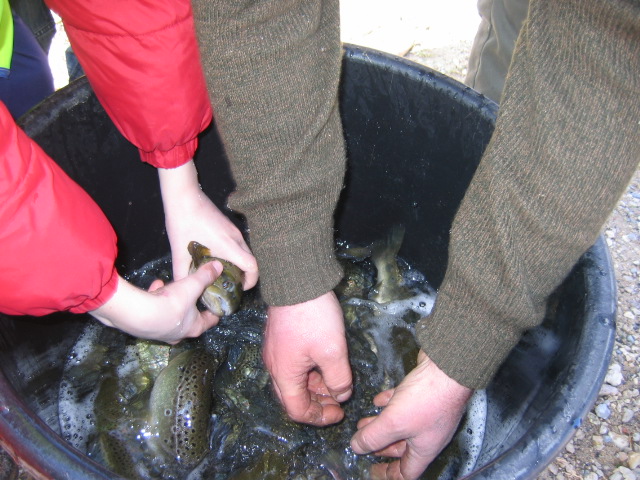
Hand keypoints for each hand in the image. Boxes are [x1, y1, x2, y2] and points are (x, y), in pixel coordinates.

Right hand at [89, 261, 222, 342]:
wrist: (139, 314)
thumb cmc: (172, 303)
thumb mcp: (192, 285)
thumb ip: (205, 276)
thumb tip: (219, 266)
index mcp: (194, 327)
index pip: (210, 321)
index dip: (214, 311)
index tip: (216, 302)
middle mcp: (178, 335)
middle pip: (189, 319)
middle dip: (190, 305)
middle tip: (191, 293)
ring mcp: (160, 333)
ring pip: (170, 316)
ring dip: (170, 301)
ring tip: (169, 286)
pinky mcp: (145, 329)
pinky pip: (154, 312)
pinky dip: (156, 299)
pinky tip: (155, 286)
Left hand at [157, 160, 258, 288]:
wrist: (183, 197)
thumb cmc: (182, 223)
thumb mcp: (179, 252)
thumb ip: (182, 274)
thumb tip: (184, 290)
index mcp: (227, 245)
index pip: (252, 265)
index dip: (251, 280)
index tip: (240, 288)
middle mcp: (236, 238)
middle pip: (251, 260)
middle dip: (244, 275)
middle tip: (229, 285)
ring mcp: (234, 230)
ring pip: (245, 252)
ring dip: (239, 265)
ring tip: (222, 274)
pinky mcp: (229, 226)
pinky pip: (238, 245)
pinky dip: (234, 255)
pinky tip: (217, 258)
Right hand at [263, 291, 352, 425]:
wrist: (297, 281)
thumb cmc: (314, 318)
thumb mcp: (333, 351)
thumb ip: (338, 379)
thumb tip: (341, 395)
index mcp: (284, 374)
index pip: (297, 410)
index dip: (318, 417)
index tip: (339, 413)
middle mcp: (274, 366)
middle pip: (293, 397)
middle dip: (317, 403)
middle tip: (338, 401)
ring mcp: (275, 351)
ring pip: (293, 381)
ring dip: (314, 387)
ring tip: (336, 383)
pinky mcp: (279, 339)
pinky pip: (292, 365)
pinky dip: (309, 372)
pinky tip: (325, 365)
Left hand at [351, 351, 472, 479]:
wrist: (447, 367)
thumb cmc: (427, 399)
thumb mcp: (394, 423)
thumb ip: (373, 437)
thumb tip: (357, 447)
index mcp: (424, 448)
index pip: (407, 471)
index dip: (389, 474)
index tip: (372, 470)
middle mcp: (427, 433)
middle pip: (401, 448)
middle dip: (380, 446)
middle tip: (363, 444)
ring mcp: (427, 412)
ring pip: (400, 424)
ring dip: (381, 424)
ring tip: (363, 422)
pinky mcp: (423, 393)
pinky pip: (403, 403)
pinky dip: (389, 404)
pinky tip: (377, 400)